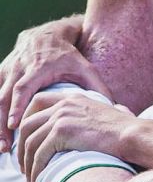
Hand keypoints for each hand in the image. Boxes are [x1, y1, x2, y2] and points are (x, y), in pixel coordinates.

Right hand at [0, 15, 111, 152]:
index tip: (14, 124)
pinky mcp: (1, 73)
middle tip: (4, 146)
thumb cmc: (69, 56)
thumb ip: (97, 86)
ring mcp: (7, 71)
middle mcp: (19, 69)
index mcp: (39, 68)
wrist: (47, 36)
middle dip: (1, 121)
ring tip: (0, 146)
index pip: (23, 88)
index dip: (17, 106)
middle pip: (3, 97)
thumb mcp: (86, 68)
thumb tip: (112, 107)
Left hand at [17, 92, 132, 181]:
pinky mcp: (62, 133)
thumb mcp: (111, 112)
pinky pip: (39, 154)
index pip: (38, 101)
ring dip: (27, 163)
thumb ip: (102, 112)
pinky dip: (35, 169)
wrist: (133, 136)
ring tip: (30, 178)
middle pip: (27, 124)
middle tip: (24, 165)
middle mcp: (64, 104)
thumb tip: (117, 111)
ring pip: (30, 142)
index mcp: (74, 98)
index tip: (27, 138)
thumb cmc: (127, 130)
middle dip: (21, 147)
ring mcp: (62, 117)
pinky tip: (37, 180)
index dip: (26, 119)